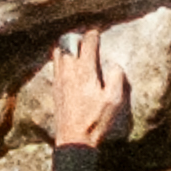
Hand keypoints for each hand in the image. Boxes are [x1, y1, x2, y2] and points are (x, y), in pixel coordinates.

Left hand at [26, 15, 148, 147]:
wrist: (74, 139)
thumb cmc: (96, 120)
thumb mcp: (114, 100)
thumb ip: (116, 77)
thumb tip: (114, 65)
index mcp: (84, 71)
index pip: (87, 43)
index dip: (93, 34)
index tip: (98, 31)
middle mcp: (69, 71)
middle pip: (68, 43)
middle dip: (77, 37)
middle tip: (86, 38)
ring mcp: (59, 79)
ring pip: (58, 52)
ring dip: (67, 47)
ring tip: (76, 48)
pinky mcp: (55, 88)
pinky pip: (55, 65)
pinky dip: (61, 59)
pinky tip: (68, 65)